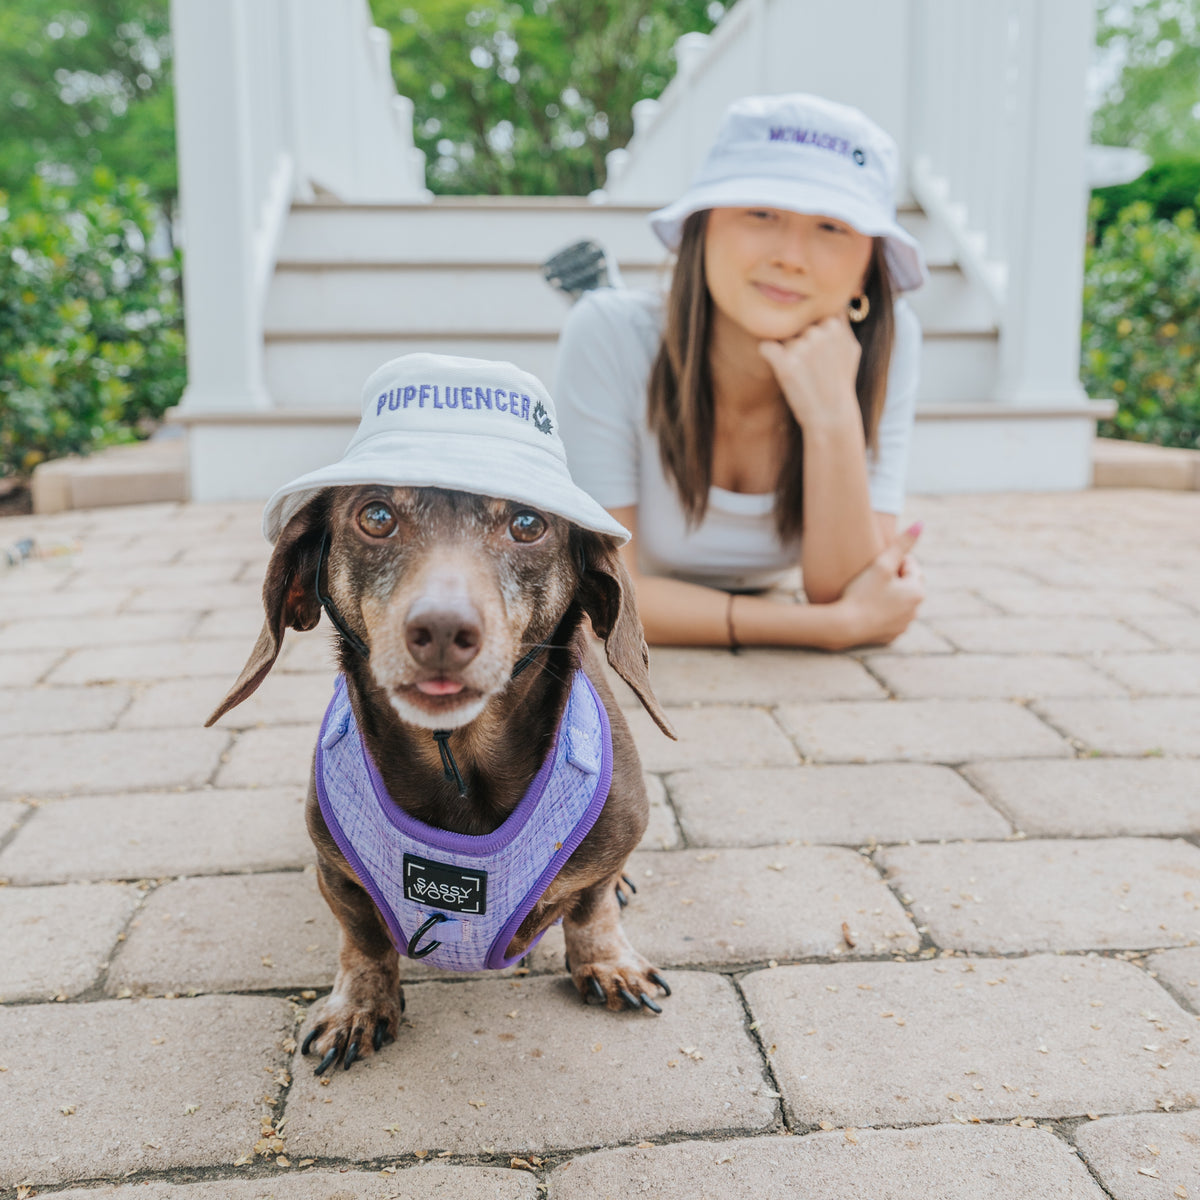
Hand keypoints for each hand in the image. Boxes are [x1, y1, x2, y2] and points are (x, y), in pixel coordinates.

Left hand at [759, 315, 861, 432]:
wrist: (831, 415)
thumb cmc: (840, 382)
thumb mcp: (851, 349)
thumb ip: (842, 323)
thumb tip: (839, 301)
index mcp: (834, 324)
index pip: (810, 316)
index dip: (810, 333)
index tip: (817, 353)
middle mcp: (819, 332)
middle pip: (794, 327)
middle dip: (797, 342)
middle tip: (809, 366)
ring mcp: (802, 347)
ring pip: (781, 338)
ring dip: (786, 352)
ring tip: (801, 373)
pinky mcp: (785, 364)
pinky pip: (766, 347)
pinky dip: (769, 355)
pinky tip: (781, 369)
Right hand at [831, 523, 924, 648]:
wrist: (844, 626)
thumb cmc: (861, 592)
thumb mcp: (881, 564)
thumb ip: (902, 544)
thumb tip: (921, 524)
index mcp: (917, 591)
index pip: (910, 565)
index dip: (893, 561)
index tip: (875, 564)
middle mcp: (915, 610)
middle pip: (907, 585)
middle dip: (895, 578)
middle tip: (872, 577)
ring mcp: (904, 625)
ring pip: (900, 603)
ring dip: (890, 595)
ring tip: (869, 592)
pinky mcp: (892, 636)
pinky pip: (891, 619)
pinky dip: (883, 612)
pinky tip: (868, 608)